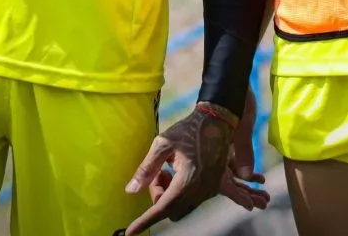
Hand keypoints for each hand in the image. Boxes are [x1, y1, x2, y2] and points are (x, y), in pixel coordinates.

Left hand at [123, 102, 267, 235]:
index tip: (130, 233)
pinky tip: (179, 175)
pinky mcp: (214, 188)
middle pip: (171, 210)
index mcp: (186, 181)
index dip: (144, 221)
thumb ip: (147, 168)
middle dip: (159, 198)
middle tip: (158, 174)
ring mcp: (209, 191)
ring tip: (169, 171)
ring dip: (170, 196)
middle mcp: (200, 191)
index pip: (161, 208)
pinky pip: (193, 201)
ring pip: (182, 208)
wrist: (217, 122)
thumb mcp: (163, 143)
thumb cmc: (188, 130)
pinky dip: (182, 195)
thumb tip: (131, 190)